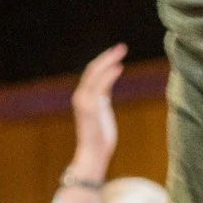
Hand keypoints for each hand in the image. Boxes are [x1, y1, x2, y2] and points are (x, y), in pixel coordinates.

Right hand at [67, 44, 124, 185]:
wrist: (92, 155)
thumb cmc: (99, 139)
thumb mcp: (101, 114)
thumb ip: (101, 101)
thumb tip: (105, 93)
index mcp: (83, 97)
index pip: (91, 73)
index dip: (104, 61)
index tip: (116, 53)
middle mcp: (81, 96)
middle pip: (92, 69)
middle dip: (106, 56)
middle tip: (122, 47)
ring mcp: (84, 101)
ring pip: (94, 74)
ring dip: (108, 60)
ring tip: (121, 51)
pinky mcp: (90, 108)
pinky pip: (99, 86)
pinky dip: (108, 75)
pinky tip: (119, 67)